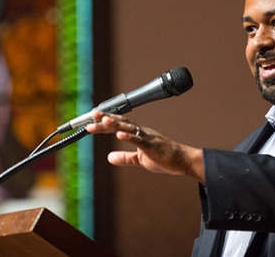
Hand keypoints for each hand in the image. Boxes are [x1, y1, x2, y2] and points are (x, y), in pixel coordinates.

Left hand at [86, 110, 205, 183]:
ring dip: (115, 124)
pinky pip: (139, 140)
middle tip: (92, 115)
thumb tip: (109, 157)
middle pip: (121, 122)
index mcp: (138, 134)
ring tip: (103, 120)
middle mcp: (141, 132)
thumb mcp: (140, 159)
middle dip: (106, 119)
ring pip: (129, 127)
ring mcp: (147, 137)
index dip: (105, 123)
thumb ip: (125, 158)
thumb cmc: (164, 158)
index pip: (119, 125)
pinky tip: (119, 134)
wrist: (182, 160)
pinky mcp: (152, 146)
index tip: (91, 120)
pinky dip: (129, 137)